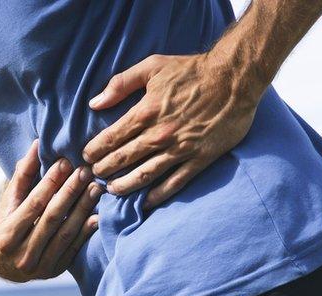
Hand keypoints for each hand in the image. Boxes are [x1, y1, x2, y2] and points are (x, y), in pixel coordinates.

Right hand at [0, 141, 101, 282]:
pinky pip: (73, 249)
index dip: (50, 183)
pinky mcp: (53, 271)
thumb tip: (38, 145)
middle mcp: (21, 253)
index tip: (65, 162)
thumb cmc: (4, 224)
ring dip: (83, 209)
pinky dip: (86, 232)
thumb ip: (23, 175)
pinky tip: (97, 216)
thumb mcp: (7, 201)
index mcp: (7, 233)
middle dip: (70, 192)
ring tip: (95, 188)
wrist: (0, 264)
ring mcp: (38, 266)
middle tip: (85, 172)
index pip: (33, 204)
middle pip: (52, 218)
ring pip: (65, 233)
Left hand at [82, 53, 261, 208]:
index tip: (86, 158)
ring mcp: (180, 148)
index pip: (111, 138)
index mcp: (146, 112)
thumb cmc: (192, 70)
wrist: (235, 77)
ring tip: (112, 190)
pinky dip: (159, 194)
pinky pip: (175, 182)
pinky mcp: (200, 158)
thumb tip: (94, 103)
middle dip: (105, 170)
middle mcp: (160, 134)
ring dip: (125, 185)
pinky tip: (145, 202)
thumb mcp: (152, 67)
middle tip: (94, 177)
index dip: (95, 151)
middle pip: (124, 158)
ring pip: (145, 174)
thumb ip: (120, 84)